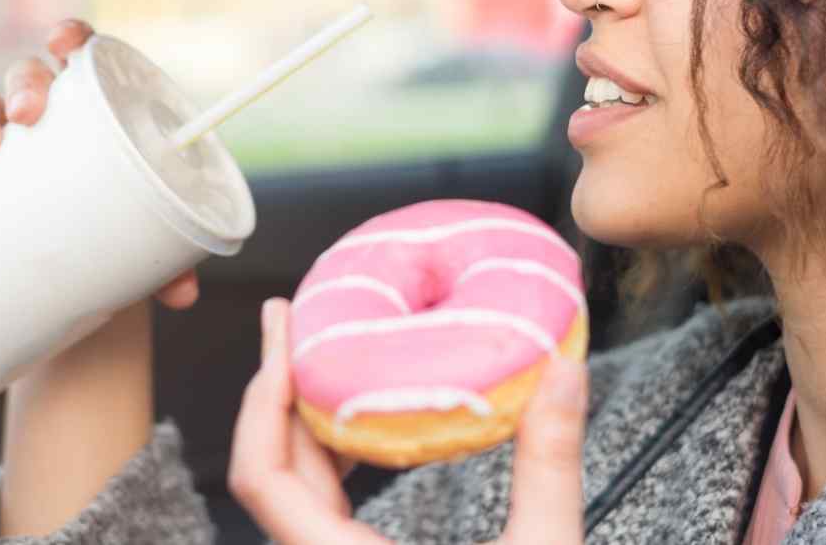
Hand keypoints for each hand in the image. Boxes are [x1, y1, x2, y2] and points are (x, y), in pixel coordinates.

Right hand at [0, 18, 198, 307]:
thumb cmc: (117, 230)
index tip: (63, 42)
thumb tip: (184, 294)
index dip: (71, 36)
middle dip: (23, 84)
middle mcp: (44, 111)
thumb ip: (169, 259)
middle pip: (27, 73)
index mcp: (94, 107)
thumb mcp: (145, 239)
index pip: (82, 53)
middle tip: (28, 114)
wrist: (70, 271)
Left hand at [228, 298, 588, 544]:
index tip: (283, 333)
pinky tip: (365, 423)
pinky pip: (322, 509)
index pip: (261, 477)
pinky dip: (332, 457)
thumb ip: (551, 464)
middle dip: (275, 387)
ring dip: (300, 420)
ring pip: (293, 491)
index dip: (260, 397)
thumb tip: (565, 372)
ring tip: (322, 354)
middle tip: (294, 317)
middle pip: (269, 470)